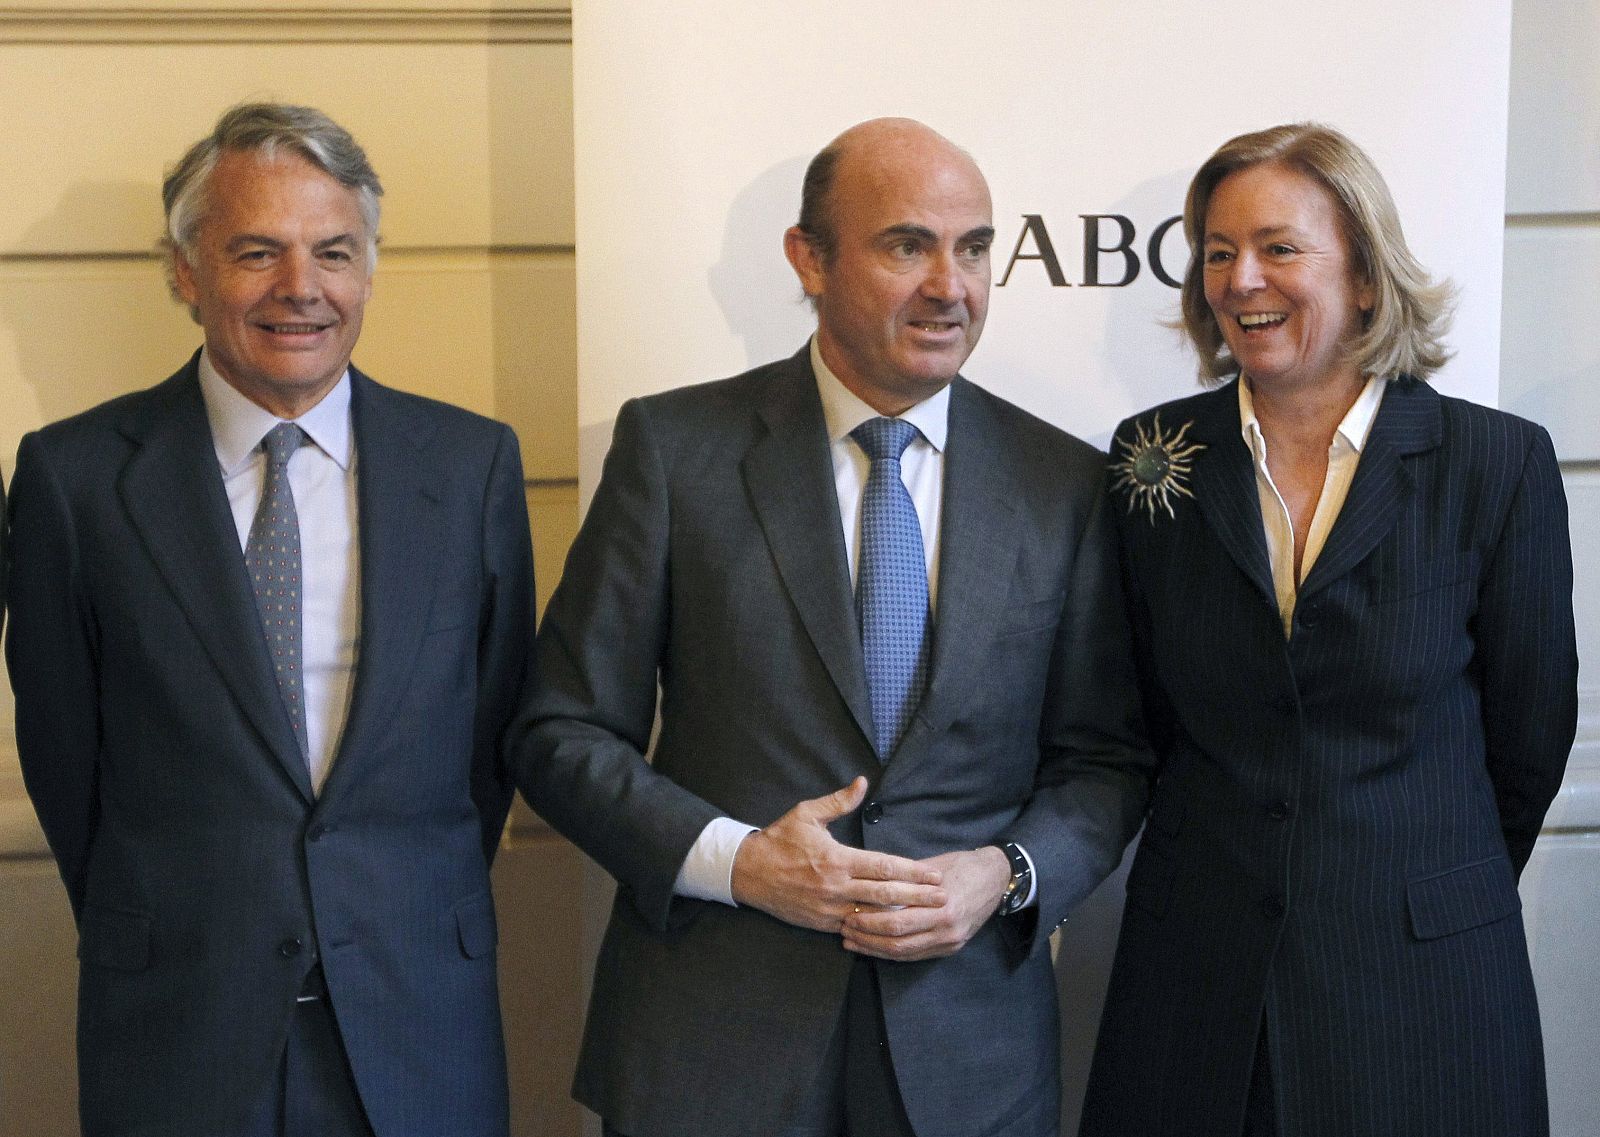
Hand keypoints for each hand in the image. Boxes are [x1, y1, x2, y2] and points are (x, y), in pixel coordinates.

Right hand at [731, 777, 945, 931]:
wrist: (747, 872)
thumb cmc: (779, 840)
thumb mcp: (807, 814)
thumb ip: (839, 801)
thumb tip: (863, 782)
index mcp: (837, 859)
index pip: (884, 866)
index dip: (913, 872)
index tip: (934, 874)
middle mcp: (836, 886)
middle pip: (886, 894)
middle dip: (918, 897)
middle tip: (944, 898)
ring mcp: (829, 908)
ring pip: (873, 915)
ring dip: (901, 916)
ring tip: (927, 916)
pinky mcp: (821, 923)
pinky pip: (854, 927)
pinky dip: (875, 928)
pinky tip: (894, 928)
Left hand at [841, 846, 1009, 961]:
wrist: (996, 878)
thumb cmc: (962, 865)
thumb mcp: (933, 867)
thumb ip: (904, 879)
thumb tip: (869, 883)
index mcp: (942, 905)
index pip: (897, 920)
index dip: (869, 921)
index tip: (848, 914)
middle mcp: (947, 928)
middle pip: (898, 940)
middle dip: (867, 937)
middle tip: (845, 928)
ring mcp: (951, 941)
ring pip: (905, 952)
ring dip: (875, 949)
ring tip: (852, 941)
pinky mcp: (951, 948)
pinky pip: (916, 956)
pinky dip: (893, 953)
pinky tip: (875, 948)